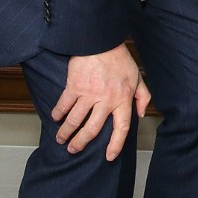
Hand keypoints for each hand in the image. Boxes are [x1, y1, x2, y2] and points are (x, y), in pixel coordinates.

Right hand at [52, 42, 150, 160]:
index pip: (122, 127)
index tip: (109, 156)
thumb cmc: (120, 59)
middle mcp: (106, 99)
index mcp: (123, 98)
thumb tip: (141, 114)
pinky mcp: (74, 86)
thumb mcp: (137, 77)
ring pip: (75, 120)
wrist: (101, 40)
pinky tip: (55, 118)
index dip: (116, 144)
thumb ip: (143, 96)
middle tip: (73, 149)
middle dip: (81, 143)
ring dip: (66, 132)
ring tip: (60, 139)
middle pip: (93, 129)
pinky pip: (63, 105)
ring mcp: (88, 93)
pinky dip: (57, 114)